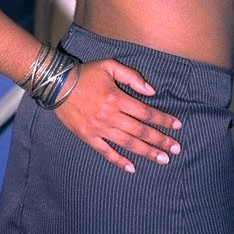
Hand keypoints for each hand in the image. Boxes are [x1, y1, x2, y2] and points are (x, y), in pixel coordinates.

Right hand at [54, 59, 181, 172]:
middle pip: (141, 131)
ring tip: (163, 159)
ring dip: (146, 152)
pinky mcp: (88, 136)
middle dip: (161, 140)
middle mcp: (110, 116)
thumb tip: (152, 91)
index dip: (163, 119)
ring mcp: (99, 128)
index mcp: (117, 98)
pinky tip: (132, 168)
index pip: (146, 112)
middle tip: (176, 149)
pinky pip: (106, 152)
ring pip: (127, 144)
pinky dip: (119, 161)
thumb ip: (132, 76)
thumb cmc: (85, 73)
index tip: (177, 125)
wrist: (56, 84)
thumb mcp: (109, 65)